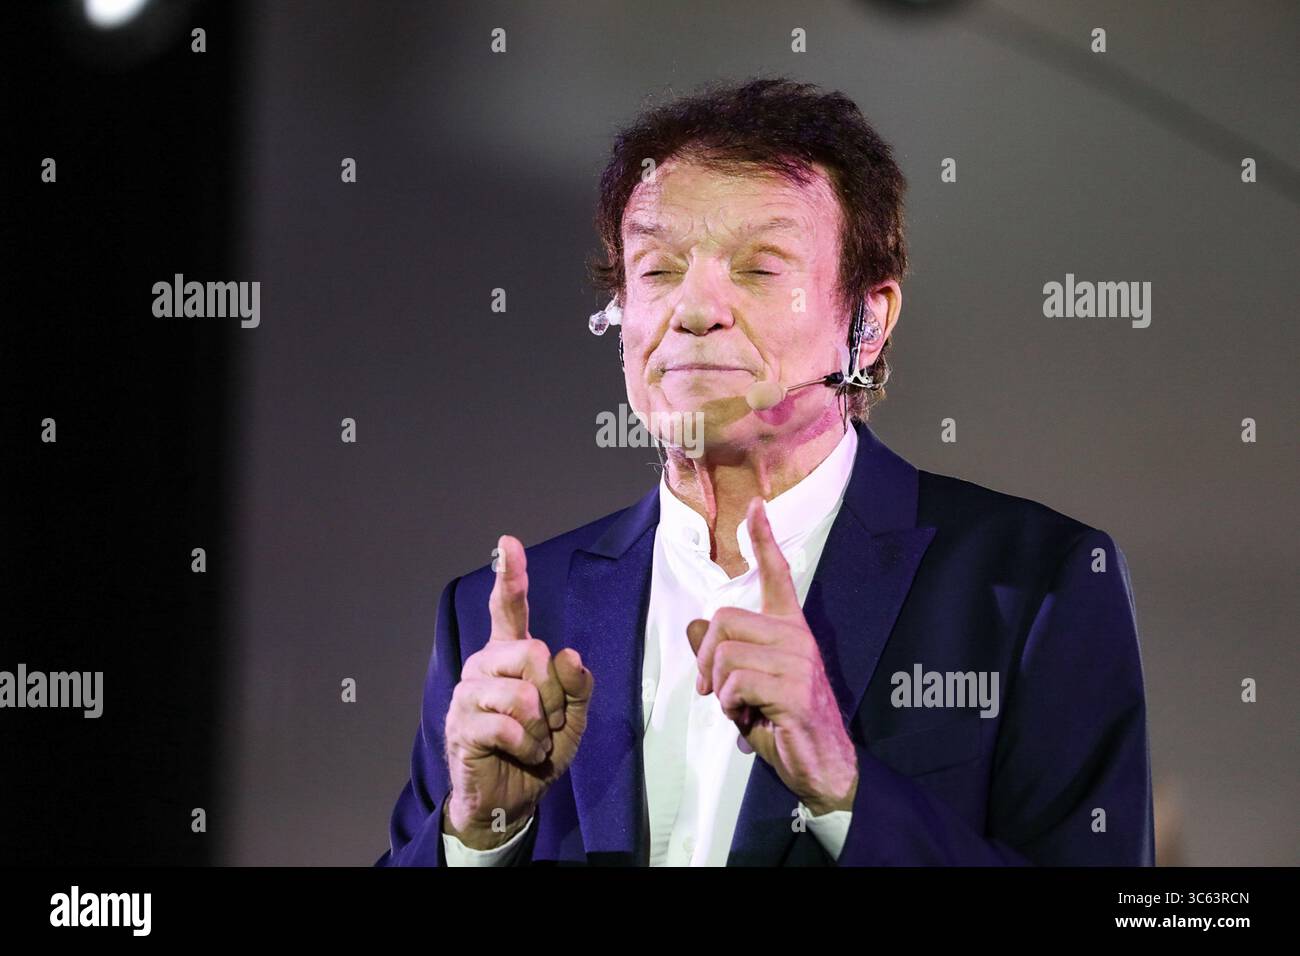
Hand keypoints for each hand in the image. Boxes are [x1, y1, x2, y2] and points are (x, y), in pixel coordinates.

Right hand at [443, 534, 593, 848]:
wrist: (510, 800)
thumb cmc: (537, 752)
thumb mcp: (572, 719)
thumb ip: (577, 686)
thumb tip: (569, 655)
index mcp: (509, 656)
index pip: (508, 610)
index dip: (510, 577)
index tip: (509, 543)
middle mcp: (484, 666)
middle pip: (532, 652)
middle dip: (555, 695)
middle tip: (548, 723)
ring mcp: (468, 694)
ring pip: (523, 692)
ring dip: (542, 727)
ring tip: (534, 743)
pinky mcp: (461, 726)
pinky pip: (510, 726)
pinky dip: (528, 746)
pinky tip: (521, 754)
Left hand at [687, 497, 857, 814]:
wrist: (823, 766)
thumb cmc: (785, 724)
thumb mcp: (746, 685)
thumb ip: (723, 654)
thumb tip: (694, 624)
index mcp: (789, 630)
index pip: (778, 574)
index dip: (764, 539)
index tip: (756, 507)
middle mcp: (796, 637)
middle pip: (723, 619)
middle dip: (706, 658)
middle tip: (715, 690)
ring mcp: (799, 662)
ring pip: (725, 654)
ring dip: (721, 691)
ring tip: (742, 708)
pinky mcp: (795, 690)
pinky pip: (737, 683)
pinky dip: (731, 707)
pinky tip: (751, 719)